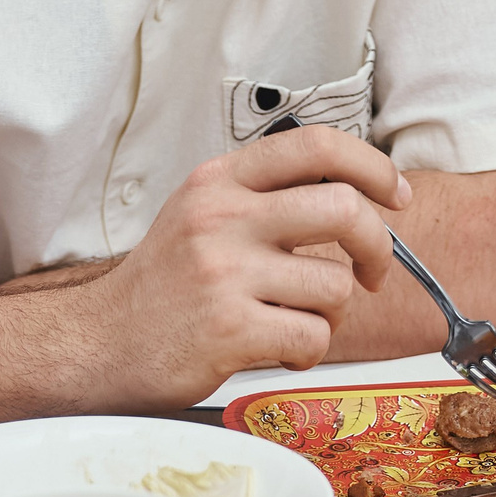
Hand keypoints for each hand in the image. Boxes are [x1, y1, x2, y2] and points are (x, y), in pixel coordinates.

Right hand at [88, 127, 412, 406]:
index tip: (396, 193)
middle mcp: (222, 216)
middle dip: (378, 246)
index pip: (317, 144)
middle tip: (372, 272)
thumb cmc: (163, 286)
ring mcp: (224, 272)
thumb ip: (264, 195)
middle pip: (344, 209)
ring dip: (331, 314)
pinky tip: (280, 350)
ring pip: (335, 285)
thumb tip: (353, 189)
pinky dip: (309, 352)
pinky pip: (313, 337)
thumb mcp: (202, 213)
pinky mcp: (229, 328)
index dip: (372, 165)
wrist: (99, 345)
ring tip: (295, 321)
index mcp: (220, 180)